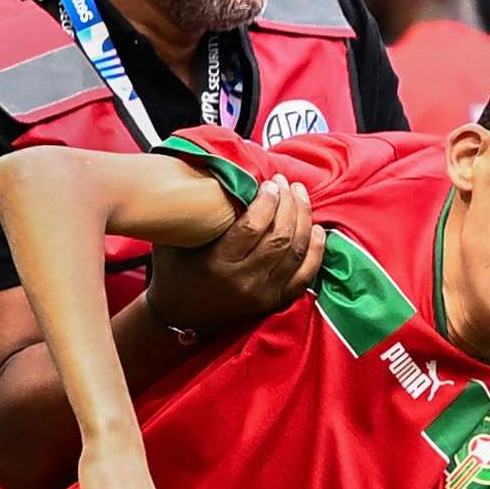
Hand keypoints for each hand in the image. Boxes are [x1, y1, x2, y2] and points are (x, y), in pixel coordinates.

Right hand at [149, 177, 320, 335]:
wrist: (177, 315)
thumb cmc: (173, 269)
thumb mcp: (173, 239)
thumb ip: (193, 211)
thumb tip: (212, 172)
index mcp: (218, 263)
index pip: (252, 228)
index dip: (267, 202)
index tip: (270, 183)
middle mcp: (244, 281)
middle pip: (279, 237)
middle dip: (288, 204)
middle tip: (286, 183)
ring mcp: (262, 294)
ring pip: (295, 253)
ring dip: (303, 219)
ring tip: (300, 195)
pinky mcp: (273, 302)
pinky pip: (304, 276)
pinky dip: (315, 251)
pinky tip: (317, 229)